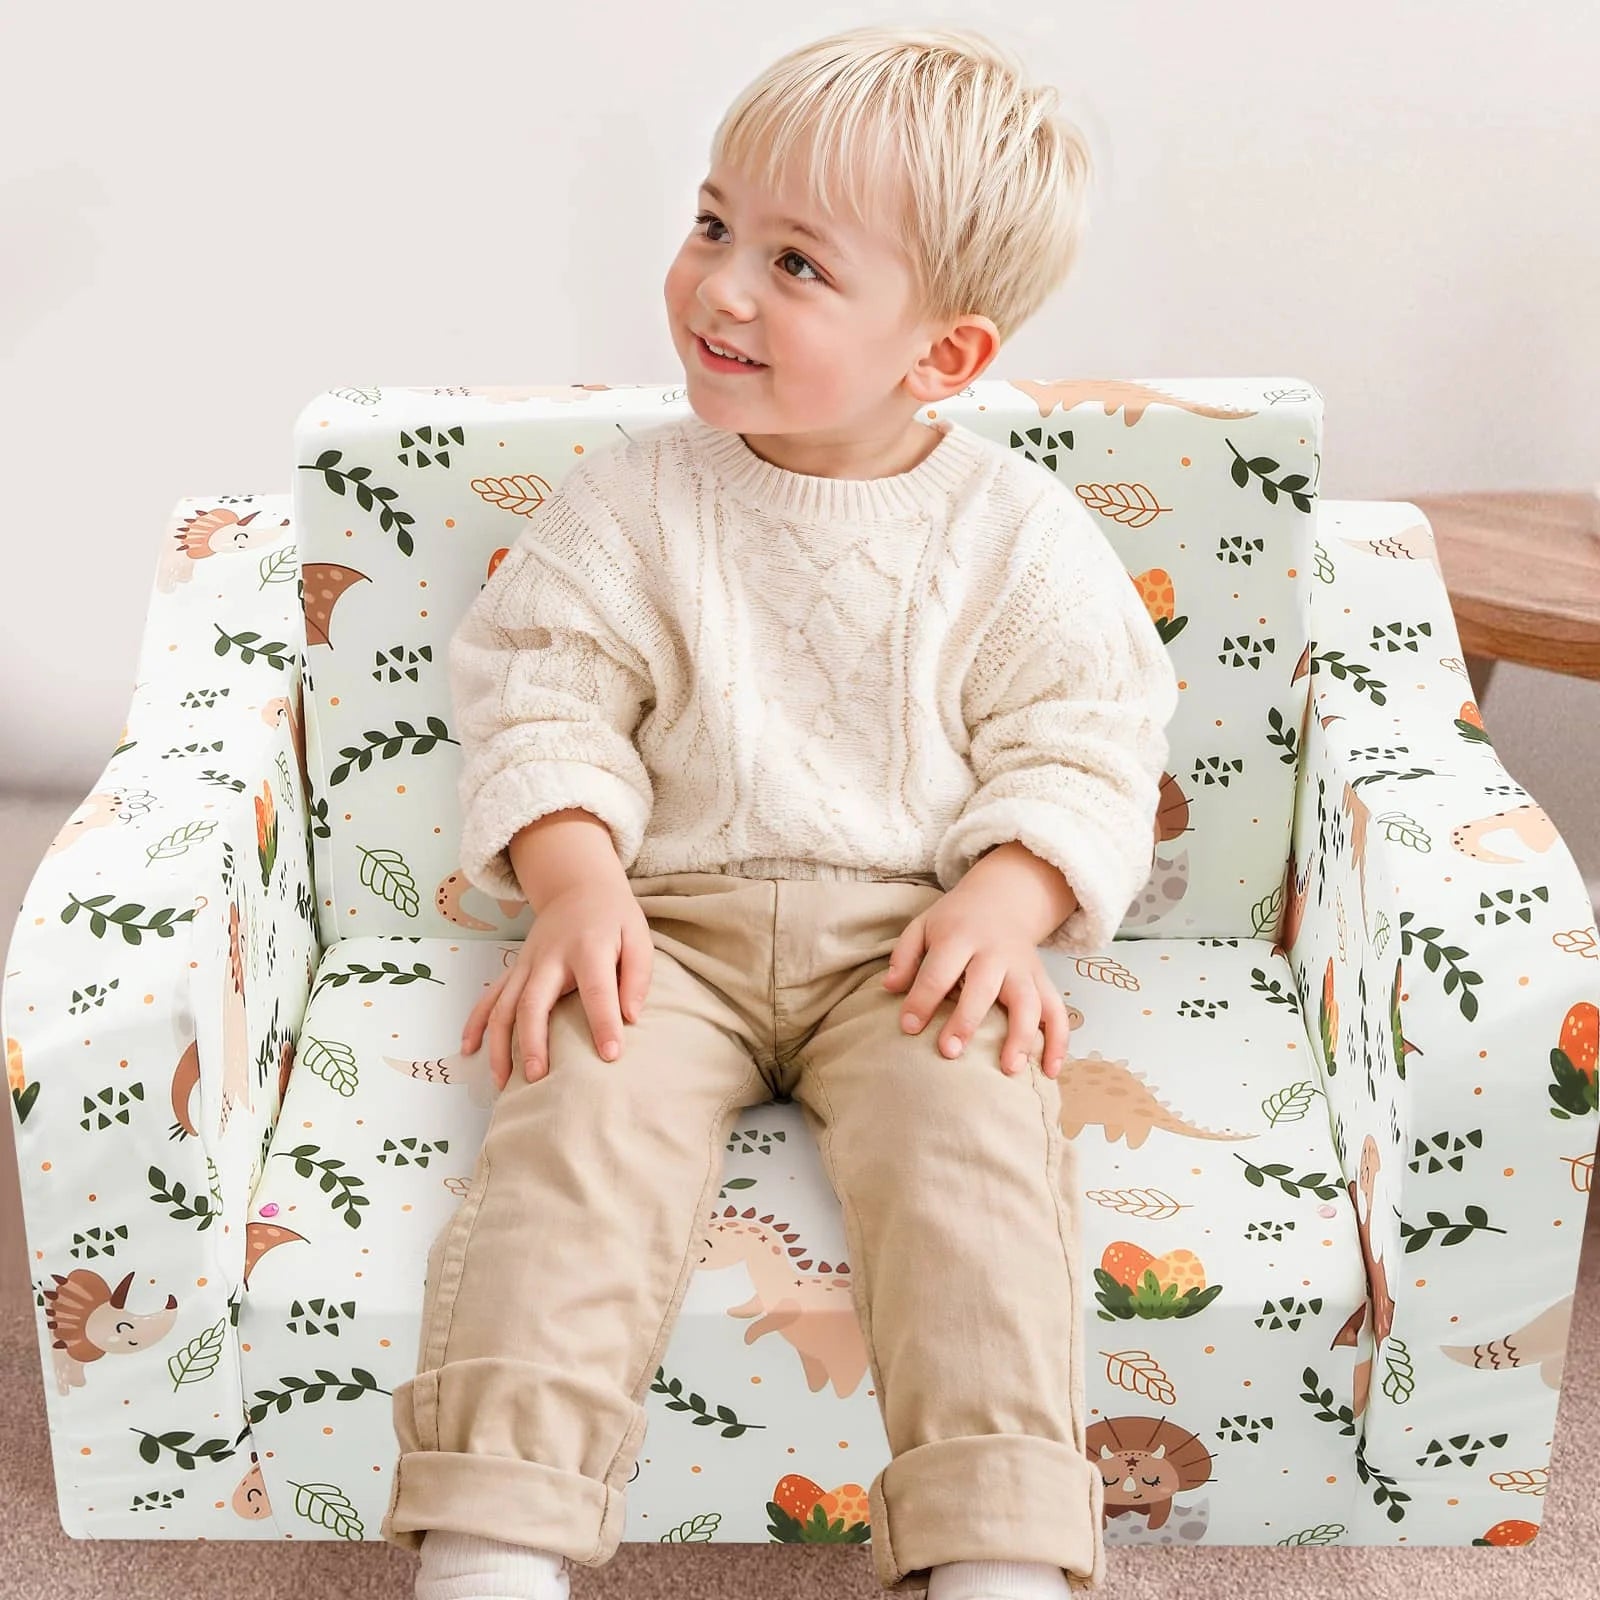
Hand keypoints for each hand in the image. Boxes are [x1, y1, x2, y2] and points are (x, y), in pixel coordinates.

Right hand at [460, 874, 653, 1088]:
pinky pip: (489, 996)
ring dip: (499, 1044)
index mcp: (588, 948)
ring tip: (501, 1083)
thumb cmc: (613, 918)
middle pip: (534, 1002)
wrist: (578, 887)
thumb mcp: (638, 936)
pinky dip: (475, 1023)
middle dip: (532, 1041)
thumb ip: (638, 975)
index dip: (604, 1022)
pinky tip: (469, 1050)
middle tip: (538, 1078)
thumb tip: (631, 1016)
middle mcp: (550, 957)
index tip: (611, 1054)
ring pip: (504, 1006)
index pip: (596, 989)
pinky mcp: (515, 968)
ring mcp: (527, 963)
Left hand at [881, 885, 1071, 1076]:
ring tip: (1009, 1069)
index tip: (909, 1027)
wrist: (1004, 898)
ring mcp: (1023, 968)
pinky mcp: (1043, 980)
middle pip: (983, 987)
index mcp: (960, 937)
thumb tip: (889, 987)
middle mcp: (995, 953)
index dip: (922, 1000)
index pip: (939, 971)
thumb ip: (904, 956)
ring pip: (1029, 1001)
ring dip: (1022, 1036)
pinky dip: (1058, 1041)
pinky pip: (1057, 1011)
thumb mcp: (924, 926)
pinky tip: (1050, 1070)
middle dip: (967, 1020)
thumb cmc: (956, 921)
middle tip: (949, 1052)